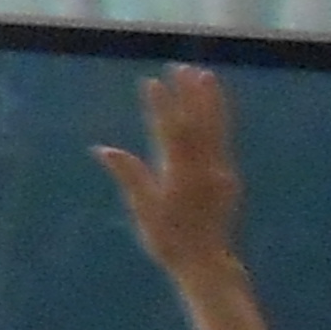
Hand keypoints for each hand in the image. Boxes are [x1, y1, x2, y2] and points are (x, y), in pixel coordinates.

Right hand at [95, 64, 243, 289]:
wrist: (205, 261)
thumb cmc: (167, 239)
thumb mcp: (143, 209)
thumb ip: (129, 175)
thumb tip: (104, 149)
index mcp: (182, 174)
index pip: (170, 132)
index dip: (161, 106)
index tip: (151, 82)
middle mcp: (205, 168)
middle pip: (199, 124)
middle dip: (191, 95)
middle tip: (183, 68)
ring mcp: (220, 171)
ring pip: (216, 129)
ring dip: (209, 101)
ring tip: (205, 76)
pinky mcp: (227, 176)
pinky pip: (222, 139)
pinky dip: (218, 119)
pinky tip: (213, 109)